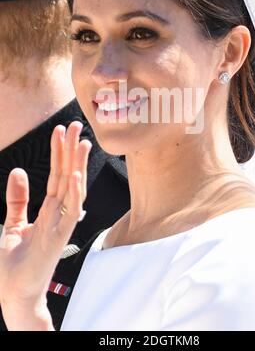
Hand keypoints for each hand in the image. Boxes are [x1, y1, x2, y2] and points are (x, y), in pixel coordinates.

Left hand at [0, 121, 91, 329]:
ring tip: (80, 142)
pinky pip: (69, 212)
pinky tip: (74, 175)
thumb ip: (18, 198)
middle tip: (75, 125)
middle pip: (67, 176)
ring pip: (73, 189)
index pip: (56, 174)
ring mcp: (61, 224)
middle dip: (70, 150)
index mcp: (49, 209)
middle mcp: (59, 213)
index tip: (60, 131)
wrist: (15, 292)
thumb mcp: (12, 223)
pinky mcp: (59, 238)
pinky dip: (73, 194)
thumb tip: (19, 170)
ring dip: (77, 165)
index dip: (58, 152)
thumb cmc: (16, 262)